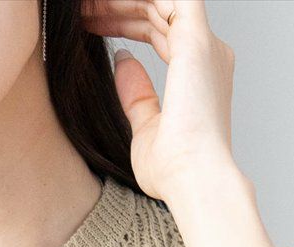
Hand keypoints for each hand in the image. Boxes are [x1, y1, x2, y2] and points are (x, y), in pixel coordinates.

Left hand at [81, 0, 239, 201]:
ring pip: (162, 0)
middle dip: (120, 7)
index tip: (94, 25)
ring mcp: (205, 46)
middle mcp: (208, 55)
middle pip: (159, 12)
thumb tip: (123, 61)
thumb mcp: (145, 130)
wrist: (194, 181)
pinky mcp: (196, 41)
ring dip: (123, 1)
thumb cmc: (174, 172)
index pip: (161, 32)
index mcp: (199, 75)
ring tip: (88, 5)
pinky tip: (109, 1)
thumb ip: (137, 96)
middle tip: (84, 11)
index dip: (127, 23)